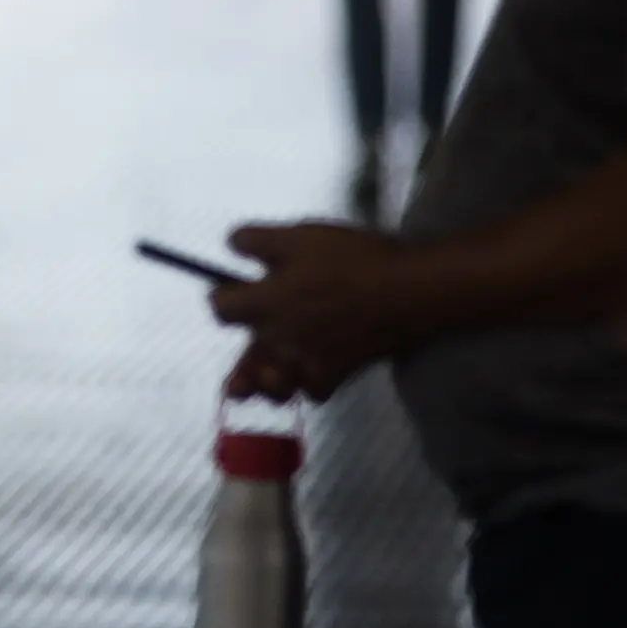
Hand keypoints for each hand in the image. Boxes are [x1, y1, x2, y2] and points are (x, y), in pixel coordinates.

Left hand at [209, 221, 410, 400]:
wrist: (407, 290)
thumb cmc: (352, 258)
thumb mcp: (299, 235)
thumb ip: (257, 241)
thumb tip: (230, 244)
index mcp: (264, 303)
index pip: (220, 308)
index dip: (222, 296)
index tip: (234, 289)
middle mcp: (278, 340)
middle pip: (243, 361)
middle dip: (242, 353)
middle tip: (250, 348)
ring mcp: (306, 363)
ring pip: (273, 387)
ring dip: (268, 380)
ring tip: (271, 372)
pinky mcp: (337, 375)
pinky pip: (313, 392)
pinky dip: (310, 385)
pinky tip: (312, 371)